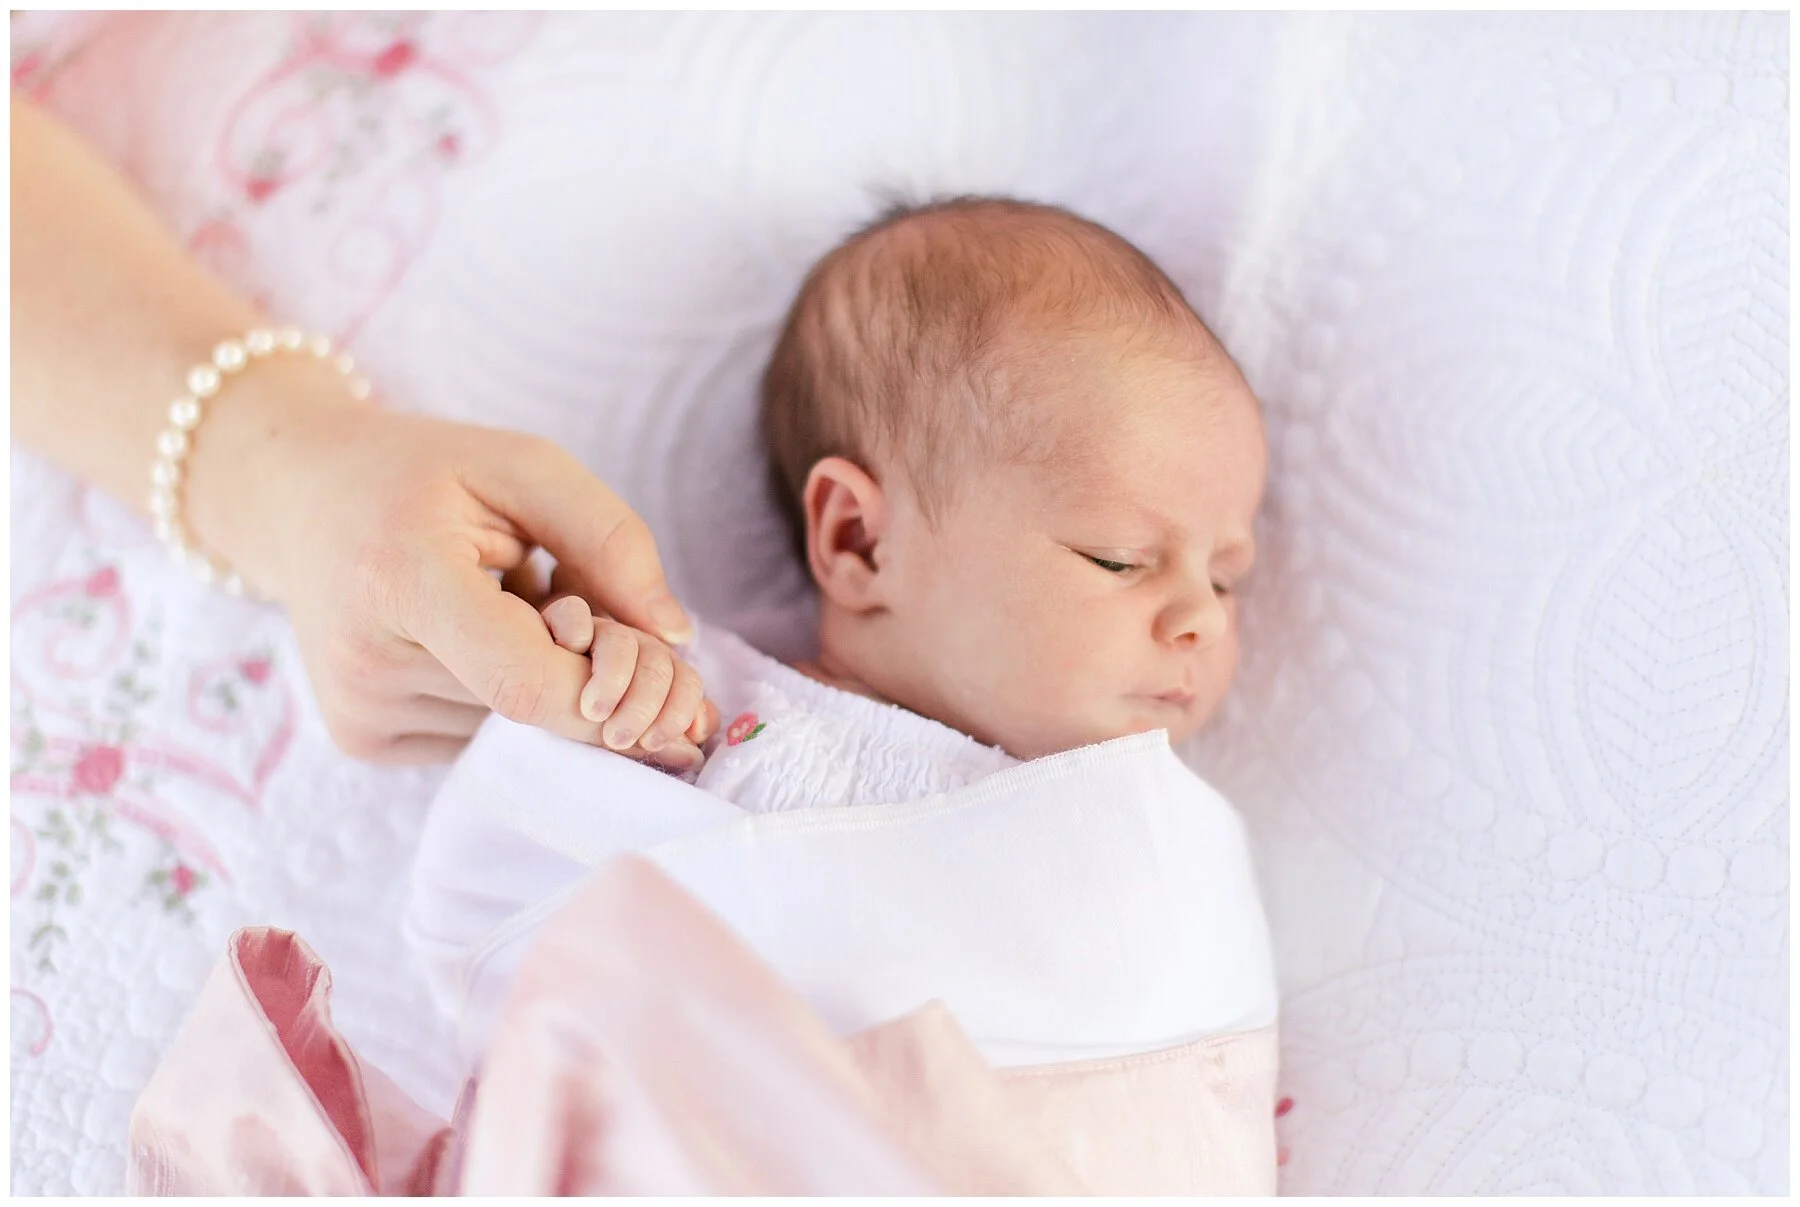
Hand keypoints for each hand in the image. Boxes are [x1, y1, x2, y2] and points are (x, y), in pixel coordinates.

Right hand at [184, 354, 697, 763]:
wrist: (299, 494)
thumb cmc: (424, 473)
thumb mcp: (524, 466)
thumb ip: (612, 540)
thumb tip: (678, 636)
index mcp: (402, 581)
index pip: (528, 684)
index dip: (611, 691)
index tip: (661, 669)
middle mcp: (367, 663)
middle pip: (531, 708)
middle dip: (588, 671)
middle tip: (573, 600)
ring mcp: (358, 713)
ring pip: (511, 730)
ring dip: (543, 681)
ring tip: (504, 605)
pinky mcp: (359, 739)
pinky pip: (476, 738)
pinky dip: (500, 696)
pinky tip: (470, 639)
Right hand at [540, 596, 719, 773]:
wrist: (489, 694)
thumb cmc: (557, 726)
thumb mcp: (611, 738)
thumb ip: (653, 739)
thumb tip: (693, 754)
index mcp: (649, 681)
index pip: (684, 683)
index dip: (679, 711)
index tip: (658, 740)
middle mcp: (628, 654)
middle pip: (659, 664)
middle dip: (644, 705)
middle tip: (618, 737)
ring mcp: (594, 635)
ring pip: (623, 642)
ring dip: (613, 678)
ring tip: (592, 711)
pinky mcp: (557, 616)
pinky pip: (574, 613)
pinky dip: (572, 631)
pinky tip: (559, 653)